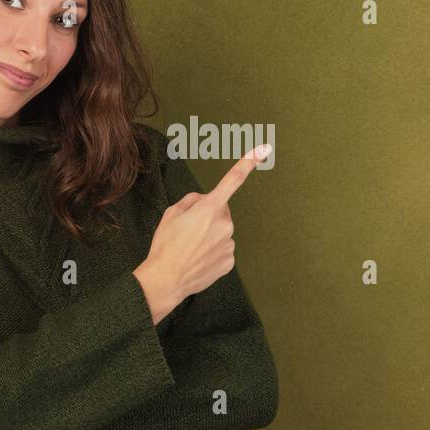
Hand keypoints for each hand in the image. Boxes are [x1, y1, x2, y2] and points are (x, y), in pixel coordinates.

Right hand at [135, 143, 269, 316]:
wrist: (165, 280)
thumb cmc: (166, 245)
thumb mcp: (171, 213)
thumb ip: (192, 201)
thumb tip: (203, 201)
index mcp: (210, 208)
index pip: (232, 180)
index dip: (248, 163)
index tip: (263, 149)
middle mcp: (224, 224)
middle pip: (220, 212)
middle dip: (208, 216)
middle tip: (188, 231)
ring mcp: (229, 244)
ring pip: (221, 232)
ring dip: (209, 236)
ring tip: (190, 248)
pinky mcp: (229, 261)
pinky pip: (222, 250)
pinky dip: (212, 252)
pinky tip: (198, 259)